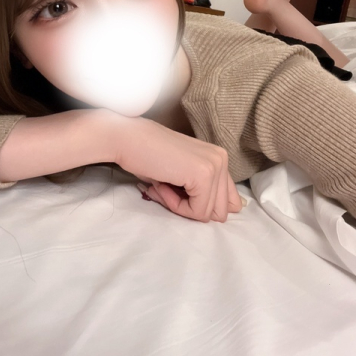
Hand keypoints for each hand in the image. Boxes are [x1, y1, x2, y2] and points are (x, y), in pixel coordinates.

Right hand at [114, 115, 242, 222]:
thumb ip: (203, 191)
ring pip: (208, 213)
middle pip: (220, 211)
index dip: (198, 204)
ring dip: (181, 206)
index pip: (229, 202)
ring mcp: (215, 166)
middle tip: (166, 188)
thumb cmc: (147, 156)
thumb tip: (218, 216)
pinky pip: (197, 211)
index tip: (175, 189)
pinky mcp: (204, 174)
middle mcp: (222, 159)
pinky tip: (162, 185)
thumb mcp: (181, 175)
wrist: (126, 139)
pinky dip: (176, 206)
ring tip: (162, 185)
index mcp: (219, 158)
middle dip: (191, 208)